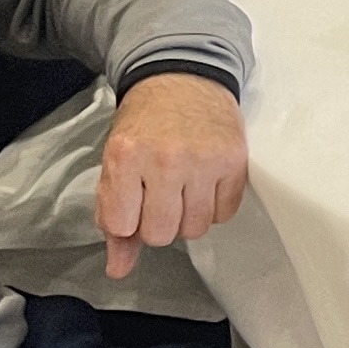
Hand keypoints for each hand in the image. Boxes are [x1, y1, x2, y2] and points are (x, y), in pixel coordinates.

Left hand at [97, 71, 249, 280]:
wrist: (183, 78)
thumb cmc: (145, 124)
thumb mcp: (116, 164)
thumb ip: (113, 218)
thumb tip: (118, 269)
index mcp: (126, 157)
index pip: (123, 226)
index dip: (127, 220)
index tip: (132, 200)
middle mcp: (165, 159)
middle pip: (162, 234)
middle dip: (158, 222)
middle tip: (159, 194)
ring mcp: (204, 160)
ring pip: (196, 228)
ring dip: (188, 216)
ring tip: (183, 188)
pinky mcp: (235, 161)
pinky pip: (225, 213)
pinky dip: (214, 205)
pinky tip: (205, 181)